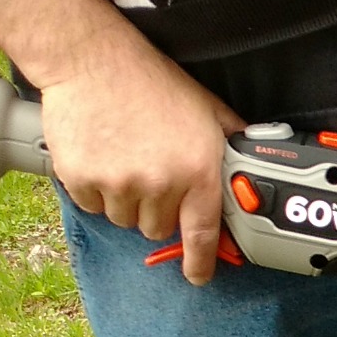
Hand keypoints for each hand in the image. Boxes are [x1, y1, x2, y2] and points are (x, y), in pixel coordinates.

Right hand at [38, 32, 245, 284]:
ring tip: (124, 156)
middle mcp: (160, 183)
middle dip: (157, 208)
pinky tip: (101, 154)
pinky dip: (95, 189)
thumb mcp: (207, 109)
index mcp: (197, 169)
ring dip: (126, 199)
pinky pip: (93, 206)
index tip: (198, 276)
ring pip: (124, 219)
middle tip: (150, 170)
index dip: (201, 262)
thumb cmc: (151, 82)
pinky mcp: (82, 180)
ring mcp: (118, 184)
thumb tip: (253, 165)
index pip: (203, 233)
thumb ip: (231, 143)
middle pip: (157, 228)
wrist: (93, 60)